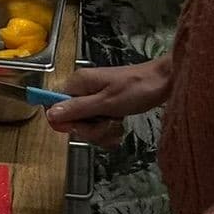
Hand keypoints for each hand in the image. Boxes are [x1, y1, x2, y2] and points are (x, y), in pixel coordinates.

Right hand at [46, 59, 171, 147]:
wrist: (164, 83)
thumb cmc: (137, 89)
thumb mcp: (106, 103)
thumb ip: (78, 109)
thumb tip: (50, 115)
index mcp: (78, 83)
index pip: (55, 106)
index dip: (66, 122)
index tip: (82, 126)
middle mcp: (83, 89)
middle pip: (72, 120)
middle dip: (89, 129)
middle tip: (107, 123)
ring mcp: (94, 98)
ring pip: (86, 125)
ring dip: (101, 131)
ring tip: (117, 124)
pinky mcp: (105, 105)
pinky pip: (98, 124)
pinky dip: (108, 129)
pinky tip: (120, 126)